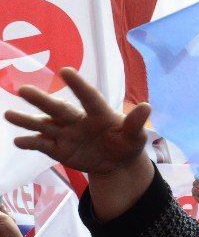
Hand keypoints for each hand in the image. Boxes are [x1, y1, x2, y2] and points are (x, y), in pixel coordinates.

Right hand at [4, 68, 153, 220]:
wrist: (116, 164)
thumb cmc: (126, 143)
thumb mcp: (136, 137)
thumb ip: (136, 124)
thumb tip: (146, 106)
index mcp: (98, 113)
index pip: (88, 97)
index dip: (78, 86)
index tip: (65, 71)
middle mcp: (78, 120)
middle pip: (58, 109)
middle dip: (41, 100)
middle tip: (23, 89)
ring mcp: (65, 134)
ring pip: (44, 125)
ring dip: (27, 120)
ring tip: (8, 114)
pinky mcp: (58, 149)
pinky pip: (42, 145)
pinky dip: (30, 143)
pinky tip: (17, 141)